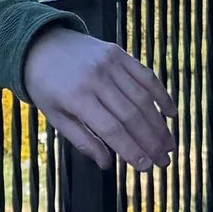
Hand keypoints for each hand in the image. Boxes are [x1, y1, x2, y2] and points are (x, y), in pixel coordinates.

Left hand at [22, 30, 175, 170]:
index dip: (130, 149)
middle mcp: (95, 78)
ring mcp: (109, 63)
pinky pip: (145, 76)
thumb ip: (82, 140)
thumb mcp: (55, 117)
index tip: (145, 167)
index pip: (110, 129)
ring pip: (142, 98)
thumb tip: (106, 164)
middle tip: (164, 161)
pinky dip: (161, 95)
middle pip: (131, 115)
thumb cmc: (46, 86)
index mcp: (76, 98)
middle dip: (150, 142)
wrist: (41, 44)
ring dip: (158, 124)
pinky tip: (171, 114)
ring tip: (168, 145)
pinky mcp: (118, 53)